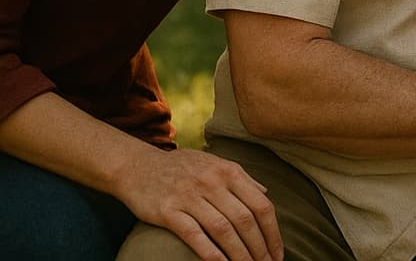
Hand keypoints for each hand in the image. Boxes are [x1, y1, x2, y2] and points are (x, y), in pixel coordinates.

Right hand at [117, 147, 281, 260]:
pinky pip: (194, 234)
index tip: (277, 252)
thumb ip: (241, 179)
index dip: (273, 232)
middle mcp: (212, 182)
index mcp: (229, 171)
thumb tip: (264, 194)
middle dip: (259, 247)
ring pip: (223, 229)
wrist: (137, 166)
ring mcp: (190, 196)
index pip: (261, 205)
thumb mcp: (215, 163)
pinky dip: (209, 252)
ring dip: (239, 254)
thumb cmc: (181, 167)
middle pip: (245, 220)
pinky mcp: (168, 211)